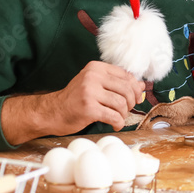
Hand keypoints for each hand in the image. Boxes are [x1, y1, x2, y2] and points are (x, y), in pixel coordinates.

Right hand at [2, 61, 144, 144]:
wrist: (51, 112)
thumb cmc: (75, 99)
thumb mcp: (95, 85)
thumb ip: (117, 83)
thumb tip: (142, 85)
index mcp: (96, 68)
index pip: (126, 75)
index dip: (135, 87)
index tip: (136, 97)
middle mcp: (93, 77)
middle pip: (126, 89)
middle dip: (131, 102)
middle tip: (126, 110)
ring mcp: (90, 92)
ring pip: (121, 103)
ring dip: (123, 114)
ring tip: (118, 118)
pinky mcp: (88, 108)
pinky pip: (114, 116)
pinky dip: (118, 123)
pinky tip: (115, 125)